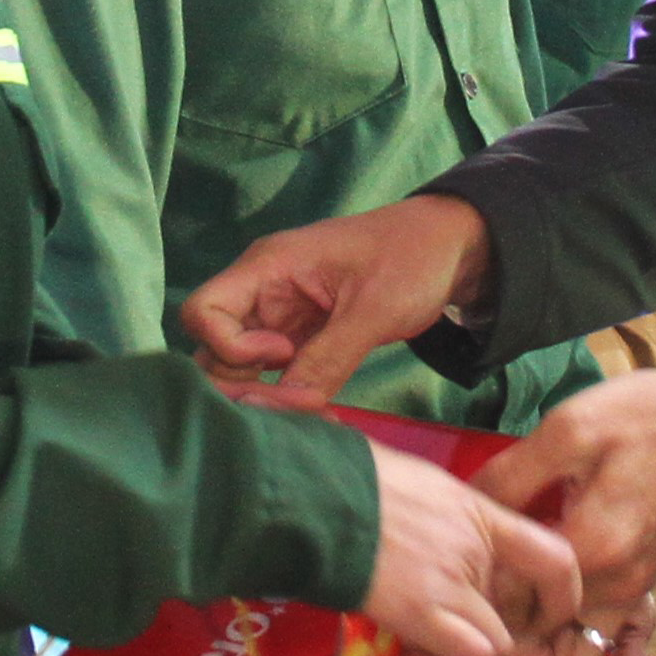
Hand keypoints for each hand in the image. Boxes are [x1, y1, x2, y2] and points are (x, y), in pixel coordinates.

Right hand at [183, 194, 490, 402]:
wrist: (452, 248)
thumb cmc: (413, 259)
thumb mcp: (374, 309)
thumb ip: (327, 358)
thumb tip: (287, 407)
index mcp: (268, 266)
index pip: (203, 311)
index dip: (230, 346)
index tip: (283, 352)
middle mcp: (263, 291)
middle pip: (212, 347)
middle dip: (243, 382)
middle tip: (300, 398)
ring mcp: (279, 315)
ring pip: (239, 366)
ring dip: (265, 393)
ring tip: (313, 405)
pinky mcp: (300, 336)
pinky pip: (272, 372)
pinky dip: (286, 392)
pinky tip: (318, 406)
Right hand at [362, 439, 582, 655]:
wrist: (316, 492)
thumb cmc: (357, 481)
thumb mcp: (423, 487)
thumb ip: (448, 520)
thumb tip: (443, 542)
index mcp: (480, 513)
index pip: (554, 556)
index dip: (562, 595)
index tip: (542, 613)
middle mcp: (478, 549)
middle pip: (523, 613)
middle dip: (499, 637)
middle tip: (459, 642)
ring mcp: (453, 582)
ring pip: (498, 645)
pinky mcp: (421, 613)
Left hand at [476, 372, 655, 655]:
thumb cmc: (644, 417)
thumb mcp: (568, 430)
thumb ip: (510, 476)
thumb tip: (461, 508)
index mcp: (593, 549)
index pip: (513, 601)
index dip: (473, 592)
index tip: (446, 574)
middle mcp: (615, 587)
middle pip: (541, 638)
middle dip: (496, 626)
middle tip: (460, 597)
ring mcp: (632, 590)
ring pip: (569, 643)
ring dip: (529, 630)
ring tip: (492, 597)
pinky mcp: (640, 583)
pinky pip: (592, 625)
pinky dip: (561, 622)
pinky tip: (534, 590)